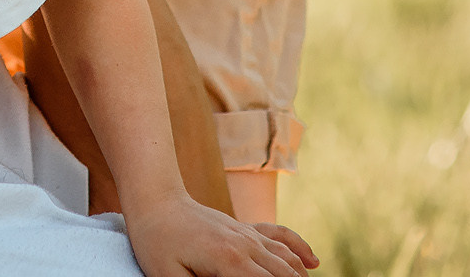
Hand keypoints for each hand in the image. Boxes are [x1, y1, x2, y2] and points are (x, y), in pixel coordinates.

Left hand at [123, 189, 319, 276]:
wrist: (155, 200)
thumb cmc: (156, 242)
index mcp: (229, 261)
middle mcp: (246, 245)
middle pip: (284, 276)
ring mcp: (248, 234)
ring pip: (287, 261)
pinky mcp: (245, 228)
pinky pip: (280, 236)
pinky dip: (299, 248)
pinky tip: (313, 262)